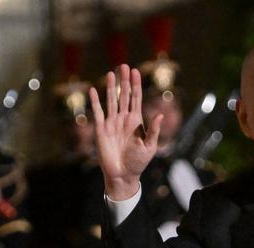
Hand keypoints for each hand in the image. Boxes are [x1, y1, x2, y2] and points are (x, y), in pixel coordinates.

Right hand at [89, 64, 162, 199]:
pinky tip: (93, 90)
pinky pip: (97, 112)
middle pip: (124, 96)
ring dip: (112, 87)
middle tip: (124, 66)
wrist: (123, 175)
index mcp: (136, 122)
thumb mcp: (149, 147)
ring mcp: (112, 123)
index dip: (136, 85)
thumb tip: (160, 115)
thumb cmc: (138, 163)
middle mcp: (123, 119)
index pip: (136, 98)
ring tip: (112, 73)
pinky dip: (95, 101)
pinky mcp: (101, 129)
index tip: (136, 71)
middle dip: (125, 81)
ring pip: (111, 100)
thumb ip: (153, 130)